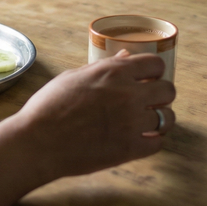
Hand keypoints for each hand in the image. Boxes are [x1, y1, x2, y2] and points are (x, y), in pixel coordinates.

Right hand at [12, 52, 175, 179]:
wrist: (38, 142)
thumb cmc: (48, 107)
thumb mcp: (73, 77)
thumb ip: (105, 67)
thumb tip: (126, 57)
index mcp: (114, 73)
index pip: (155, 64)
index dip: (153, 72)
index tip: (148, 79)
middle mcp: (128, 94)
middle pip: (168, 90)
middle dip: (160, 95)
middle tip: (148, 102)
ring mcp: (132, 122)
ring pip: (168, 117)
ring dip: (159, 119)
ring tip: (146, 123)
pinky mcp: (130, 148)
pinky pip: (158, 143)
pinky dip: (151, 142)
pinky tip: (140, 140)